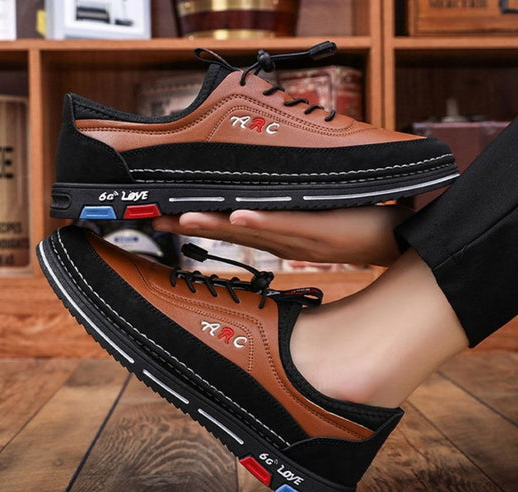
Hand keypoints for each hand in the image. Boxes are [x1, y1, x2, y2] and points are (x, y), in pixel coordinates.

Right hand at [153, 205, 412, 266]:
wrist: (393, 236)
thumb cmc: (350, 224)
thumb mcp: (311, 216)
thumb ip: (284, 209)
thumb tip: (261, 195)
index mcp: (276, 232)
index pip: (230, 225)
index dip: (197, 222)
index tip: (164, 216)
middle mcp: (280, 238)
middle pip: (229, 230)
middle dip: (192, 225)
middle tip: (155, 219)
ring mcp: (298, 236)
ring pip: (251, 230)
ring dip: (216, 225)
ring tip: (183, 219)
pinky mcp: (319, 230)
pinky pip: (286, 225)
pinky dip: (262, 222)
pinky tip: (239, 216)